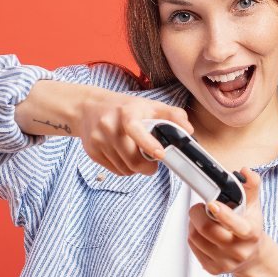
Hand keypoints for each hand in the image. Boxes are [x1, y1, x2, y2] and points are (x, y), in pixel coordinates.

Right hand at [78, 89, 194, 175]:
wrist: (89, 107)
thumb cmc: (124, 108)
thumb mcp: (149, 105)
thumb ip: (172, 115)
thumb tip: (188, 130)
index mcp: (126, 112)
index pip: (134, 129)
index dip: (148, 143)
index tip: (160, 154)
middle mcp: (109, 125)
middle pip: (132, 159)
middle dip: (147, 166)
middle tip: (154, 161)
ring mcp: (98, 139)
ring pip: (125, 169)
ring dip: (136, 168)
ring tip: (137, 155)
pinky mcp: (92, 151)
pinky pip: (115, 171)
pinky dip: (125, 168)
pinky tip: (125, 156)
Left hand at [187, 168, 273, 275]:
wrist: (251, 256)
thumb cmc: (250, 226)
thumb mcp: (254, 205)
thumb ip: (251, 185)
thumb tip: (245, 171)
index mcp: (251, 234)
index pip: (237, 226)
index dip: (223, 215)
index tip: (212, 204)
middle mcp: (239, 251)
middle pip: (208, 230)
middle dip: (198, 213)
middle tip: (200, 207)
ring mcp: (225, 262)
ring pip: (196, 237)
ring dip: (193, 223)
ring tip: (202, 218)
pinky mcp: (212, 268)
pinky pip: (192, 246)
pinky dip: (193, 235)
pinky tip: (202, 231)